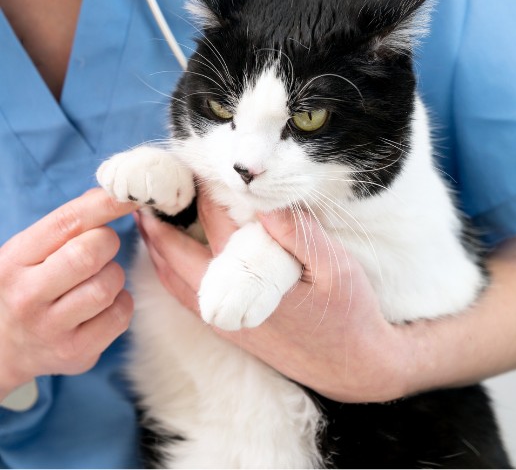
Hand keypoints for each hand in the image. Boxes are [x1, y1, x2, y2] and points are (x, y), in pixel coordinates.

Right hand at [0, 188, 135, 397]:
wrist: (1, 350)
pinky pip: (121, 315)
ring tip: (96, 280)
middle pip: (90, 253)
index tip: (131, 196)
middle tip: (101, 248)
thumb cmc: (27, 286)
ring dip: (114, 276)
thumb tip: (112, 195)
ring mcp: (50, 329)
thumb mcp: (30, 253)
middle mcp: (27, 295)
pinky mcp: (76, 353)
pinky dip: (120, 303)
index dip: (105, 205)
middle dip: (108, 243)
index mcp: (14, 260)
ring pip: (108, 285)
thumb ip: (67, 226)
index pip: (67, 223)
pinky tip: (102, 305)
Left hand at [137, 194, 403, 402]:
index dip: (202, 191)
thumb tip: (265, 202)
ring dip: (157, 249)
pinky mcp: (228, 329)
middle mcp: (226, 301)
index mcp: (251, 279)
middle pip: (175, 254)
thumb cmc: (348, 313)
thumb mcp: (336, 268)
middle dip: (158, 222)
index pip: (216, 223)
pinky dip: (169, 272)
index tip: (190, 165)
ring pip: (172, 280)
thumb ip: (299, 235)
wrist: (351, 367)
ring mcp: (223, 319)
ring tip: (149, 221)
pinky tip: (172, 258)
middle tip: (146, 194)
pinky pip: (184, 297)